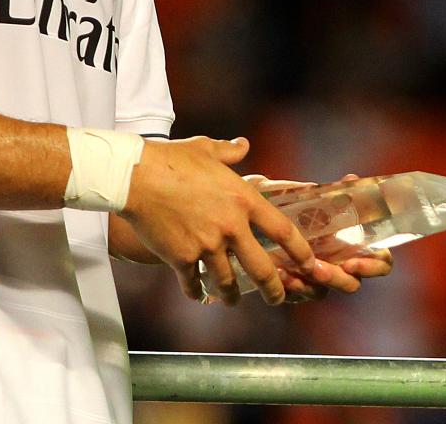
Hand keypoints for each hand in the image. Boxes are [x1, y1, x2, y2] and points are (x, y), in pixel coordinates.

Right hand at [120, 136, 316, 306]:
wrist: (135, 177)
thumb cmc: (172, 159)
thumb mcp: (207, 149)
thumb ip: (230, 152)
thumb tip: (242, 145)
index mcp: (243, 199)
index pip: (282, 230)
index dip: (300, 251)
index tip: (310, 264)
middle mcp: (231, 226)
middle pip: (261, 268)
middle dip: (273, 289)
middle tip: (278, 298)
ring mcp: (207, 245)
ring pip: (227, 282)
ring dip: (231, 295)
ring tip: (231, 300)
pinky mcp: (181, 258)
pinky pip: (193, 283)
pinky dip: (196, 291)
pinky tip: (198, 294)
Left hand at [239, 174, 396, 302]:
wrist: (265, 215)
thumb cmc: (298, 204)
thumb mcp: (315, 196)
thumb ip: (336, 193)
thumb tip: (351, 179)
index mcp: (356, 244)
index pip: (381, 262)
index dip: (373, 267)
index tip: (351, 262)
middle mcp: (342, 264)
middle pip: (352, 283)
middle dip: (336, 279)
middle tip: (316, 268)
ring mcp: (321, 278)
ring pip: (323, 292)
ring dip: (309, 284)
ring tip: (292, 272)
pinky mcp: (298, 286)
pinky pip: (298, 295)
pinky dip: (290, 286)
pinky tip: (279, 273)